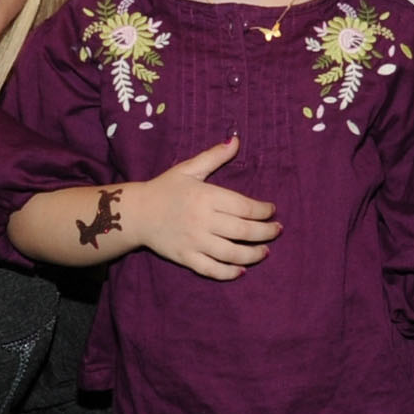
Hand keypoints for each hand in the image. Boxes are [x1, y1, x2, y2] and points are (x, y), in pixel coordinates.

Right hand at [131, 136, 280, 280]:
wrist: (136, 212)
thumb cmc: (165, 188)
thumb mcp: (189, 169)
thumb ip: (214, 156)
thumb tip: (236, 140)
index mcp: (206, 196)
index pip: (244, 206)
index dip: (263, 210)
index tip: (272, 211)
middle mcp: (202, 220)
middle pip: (243, 231)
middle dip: (266, 232)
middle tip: (277, 231)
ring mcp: (194, 241)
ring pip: (231, 253)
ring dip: (253, 254)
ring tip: (265, 251)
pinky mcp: (185, 257)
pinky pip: (211, 269)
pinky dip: (228, 273)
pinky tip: (241, 270)